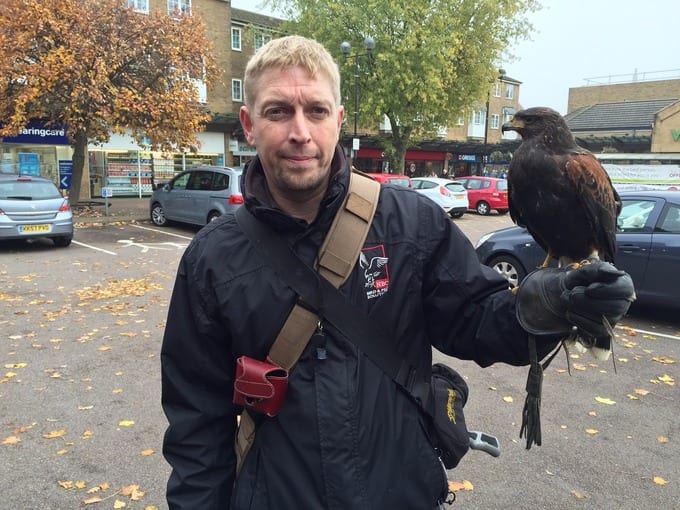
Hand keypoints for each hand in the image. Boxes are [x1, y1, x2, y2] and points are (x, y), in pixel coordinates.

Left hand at [515, 259, 635, 335]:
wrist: (566, 293)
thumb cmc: (580, 280)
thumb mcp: (585, 271)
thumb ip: (595, 270)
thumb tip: (606, 272)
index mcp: (623, 284)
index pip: (625, 290)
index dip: (606, 290)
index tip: (589, 288)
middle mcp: (622, 303)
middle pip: (615, 307)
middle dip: (589, 301)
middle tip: (572, 294)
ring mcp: (614, 318)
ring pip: (603, 319)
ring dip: (580, 309)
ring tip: (567, 299)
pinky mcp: (602, 330)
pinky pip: (594, 329)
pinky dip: (578, 319)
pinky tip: (570, 311)